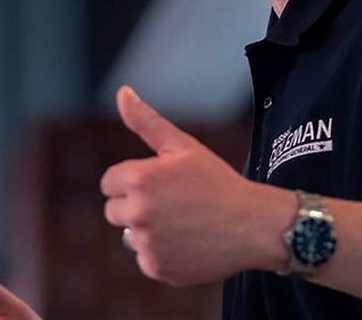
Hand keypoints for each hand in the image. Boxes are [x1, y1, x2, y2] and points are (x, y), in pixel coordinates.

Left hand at [101, 86, 291, 285]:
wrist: (253, 225)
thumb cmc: (217, 181)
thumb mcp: (183, 146)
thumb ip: (146, 121)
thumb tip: (122, 92)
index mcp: (139, 179)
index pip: (109, 183)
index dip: (132, 181)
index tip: (158, 184)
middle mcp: (138, 213)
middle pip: (114, 211)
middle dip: (135, 206)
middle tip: (172, 204)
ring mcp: (147, 244)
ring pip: (130, 236)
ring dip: (148, 231)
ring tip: (183, 224)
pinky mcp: (157, 269)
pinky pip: (146, 259)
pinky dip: (162, 254)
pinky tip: (188, 243)